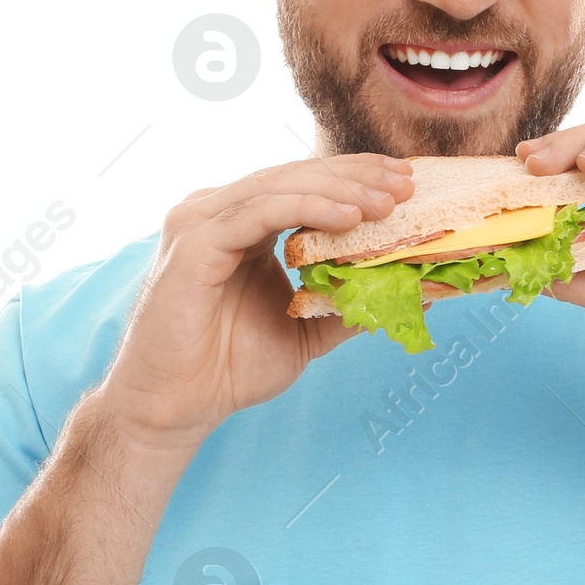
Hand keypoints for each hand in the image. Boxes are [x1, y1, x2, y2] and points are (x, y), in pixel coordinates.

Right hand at [94, 154, 413, 450]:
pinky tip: (347, 216)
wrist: (176, 408)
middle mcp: (220, 212)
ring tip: (386, 203)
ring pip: (281, 187)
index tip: (405, 182)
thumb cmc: (229, 369)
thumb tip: (409, 290)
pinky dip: (307, 209)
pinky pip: (259, 213)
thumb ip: (345, 304)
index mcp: (242, 224)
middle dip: (357, 176)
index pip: (304, 185)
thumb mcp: (305, 330)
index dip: (356, 178)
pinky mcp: (194, 242)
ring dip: (340, 190)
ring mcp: (202, 222)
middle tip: (407, 183)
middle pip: (296, 176)